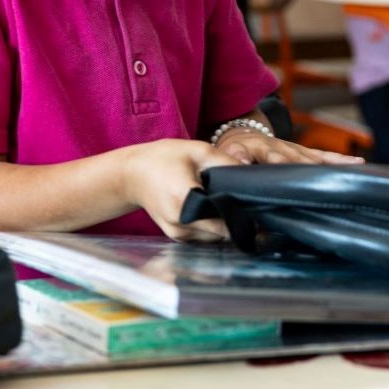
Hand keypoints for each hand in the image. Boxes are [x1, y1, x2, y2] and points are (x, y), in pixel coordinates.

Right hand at [120, 139, 240, 241]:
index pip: (225, 221)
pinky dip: (212, 228)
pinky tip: (213, 211)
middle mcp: (181, 223)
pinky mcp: (176, 236)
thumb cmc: (162, 159)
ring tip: (228, 206)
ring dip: (224, 226)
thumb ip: (225, 161)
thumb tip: (250, 172)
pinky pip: (203, 237)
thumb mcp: (196, 150)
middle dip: (236, 221)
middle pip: (223, 233)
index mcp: (186, 200)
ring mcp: (177, 233)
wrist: (131, 175)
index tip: (257, 210)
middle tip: (247, 206)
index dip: (243, 217)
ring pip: (214, 238)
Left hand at [214, 128, 365, 165]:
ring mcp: (295, 150)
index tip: (291, 172)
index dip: (283, 164)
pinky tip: (359, 163)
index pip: (275, 158)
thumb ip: (234, 157)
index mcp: (262, 148)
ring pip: (316, 158)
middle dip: (313, 170)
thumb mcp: (226, 153)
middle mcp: (282, 147)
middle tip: (328, 183)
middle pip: (300, 159)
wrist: (242, 137)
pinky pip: (324, 157)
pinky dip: (340, 161)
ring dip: (333, 166)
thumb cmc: (233, 152)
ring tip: (354, 171)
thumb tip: (239, 161)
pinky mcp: (304, 153)